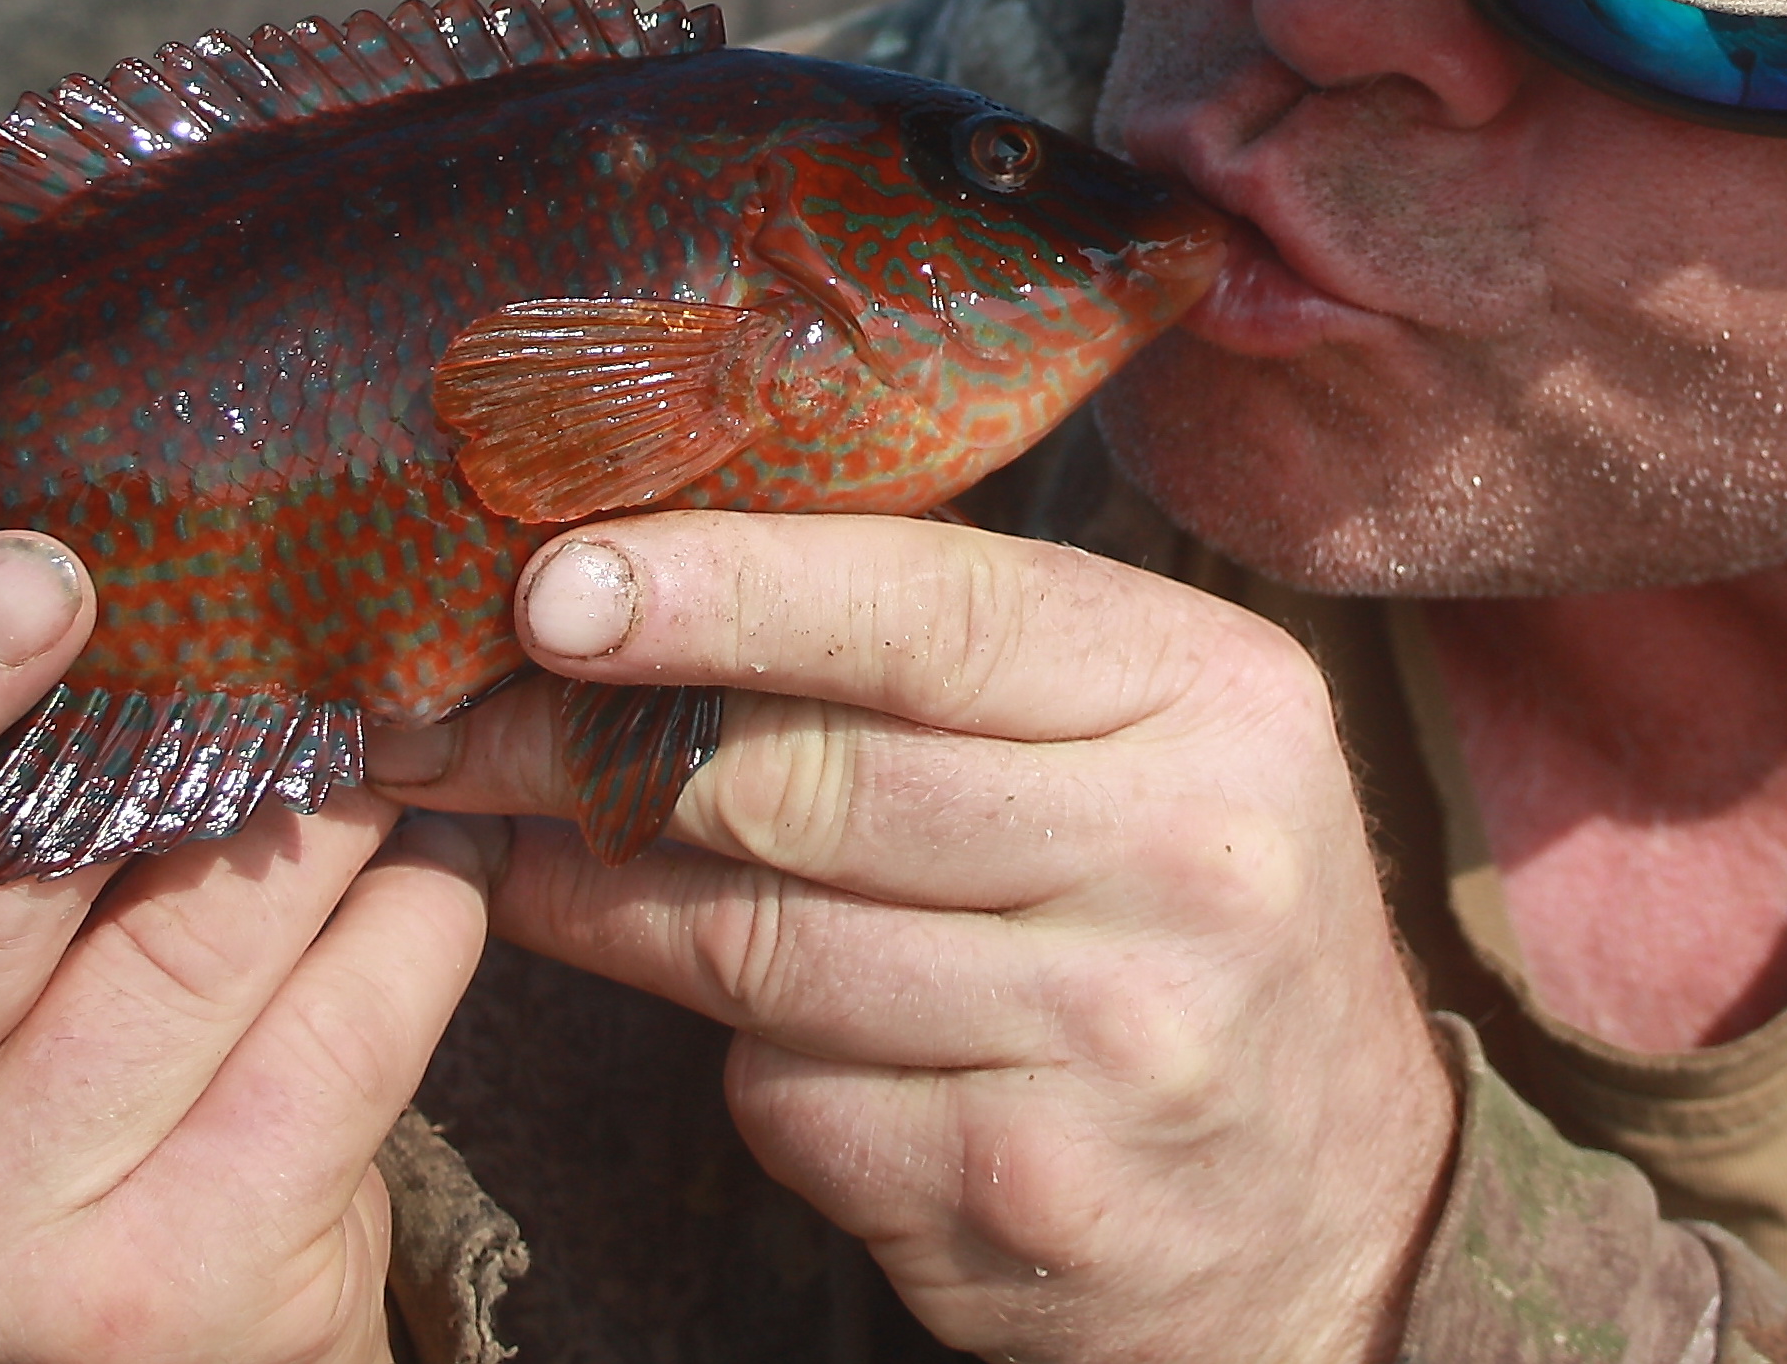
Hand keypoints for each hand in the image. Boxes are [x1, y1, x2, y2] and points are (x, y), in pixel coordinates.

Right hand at [0, 532, 493, 1363]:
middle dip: (169, 718)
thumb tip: (72, 544)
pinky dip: (417, 906)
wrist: (127, 1357)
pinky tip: (443, 843)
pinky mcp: (165, 1300)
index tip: (33, 567)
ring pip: (194, 934)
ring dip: (324, 792)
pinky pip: (341, 1028)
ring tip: (385, 707)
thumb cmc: (3, 1095)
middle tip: (280, 610)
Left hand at [376, 512, 1456, 1363]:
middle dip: (595, 746)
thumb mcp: (1148, 733)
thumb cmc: (1190, 912)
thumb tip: (652, 574)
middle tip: (458, 716)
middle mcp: (1181, 859)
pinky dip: (732, 1052)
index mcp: (1212, 696)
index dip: (724, 588)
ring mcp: (1106, 1040)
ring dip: (602, 896)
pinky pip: (784, 1091)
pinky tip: (725, 1016)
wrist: (1329, 1212)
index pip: (932, 610)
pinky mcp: (1016, 1188)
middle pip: (810, 781)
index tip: (557, 579)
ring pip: (761, 946)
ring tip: (520, 846)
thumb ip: (951, 651)